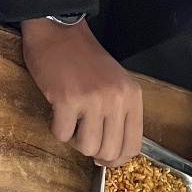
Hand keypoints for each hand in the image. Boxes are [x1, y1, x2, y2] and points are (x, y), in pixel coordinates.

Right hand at [22, 17, 142, 167]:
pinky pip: (62, 135)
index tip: (105, 158)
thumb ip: (119, 116)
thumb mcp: (115, 84)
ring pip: (87, 147)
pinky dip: (57, 129)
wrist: (59, 32)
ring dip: (75, 141)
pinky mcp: (67, 99)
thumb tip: (110, 156)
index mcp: (132, 97)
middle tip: (83, 136)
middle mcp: (116, 99)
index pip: (133, 146)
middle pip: (110, 152)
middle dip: (94, 152)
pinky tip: (58, 112)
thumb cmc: (84, 60)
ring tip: (71, 122)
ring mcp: (92, 100)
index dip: (117, 159)